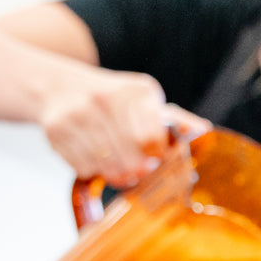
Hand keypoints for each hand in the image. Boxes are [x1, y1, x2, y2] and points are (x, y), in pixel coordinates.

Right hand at [38, 69, 209, 185]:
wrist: (57, 87)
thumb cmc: (111, 100)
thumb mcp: (144, 101)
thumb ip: (174, 121)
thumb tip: (203, 131)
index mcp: (136, 92)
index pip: (152, 140)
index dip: (155, 158)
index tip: (154, 160)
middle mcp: (105, 99)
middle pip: (131, 159)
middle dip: (137, 171)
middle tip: (136, 169)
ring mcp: (78, 114)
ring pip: (107, 167)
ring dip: (114, 173)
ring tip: (116, 165)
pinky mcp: (56, 130)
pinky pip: (83, 167)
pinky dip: (91, 170)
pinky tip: (93, 156)